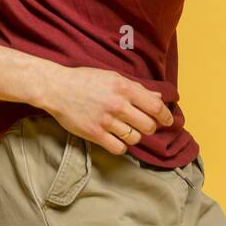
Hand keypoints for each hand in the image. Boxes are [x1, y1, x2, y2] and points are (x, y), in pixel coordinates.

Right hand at [34, 64, 173, 154]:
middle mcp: (118, 105)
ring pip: (134, 138)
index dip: (166, 117)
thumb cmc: (86, 80)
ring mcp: (106, 121)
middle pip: (148, 126)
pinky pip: (119, 148)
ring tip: (127, 130)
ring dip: (135, 136)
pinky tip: (117, 139)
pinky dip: (122, 146)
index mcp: (124, 88)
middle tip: (144, 125)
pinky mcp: (94, 134)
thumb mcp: (113, 78)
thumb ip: (137, 88)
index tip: (168, 121)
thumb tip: (159, 97)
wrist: (57, 88)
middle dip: (150, 127)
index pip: (155, 107)